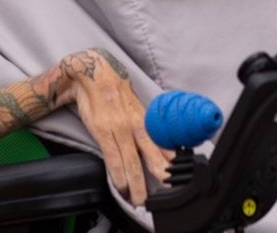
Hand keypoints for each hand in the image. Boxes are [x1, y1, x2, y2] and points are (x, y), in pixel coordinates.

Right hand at [54, 48, 170, 206]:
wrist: (95, 75)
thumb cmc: (117, 95)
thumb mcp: (137, 109)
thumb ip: (147, 129)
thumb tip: (162, 148)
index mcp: (147, 121)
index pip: (165, 145)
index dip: (173, 162)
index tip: (181, 178)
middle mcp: (137, 126)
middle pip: (153, 157)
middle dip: (160, 178)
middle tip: (165, 196)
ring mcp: (120, 130)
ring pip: (133, 163)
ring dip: (137, 186)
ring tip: (139, 200)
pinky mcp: (104, 133)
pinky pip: (113, 160)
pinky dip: (118, 177)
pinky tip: (121, 188)